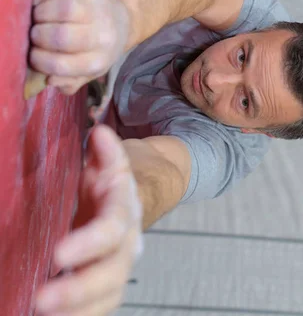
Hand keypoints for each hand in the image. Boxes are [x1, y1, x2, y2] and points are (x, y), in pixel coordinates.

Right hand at [30, 0, 129, 94]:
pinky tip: (41, 1)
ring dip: (41, 13)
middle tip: (33, 34)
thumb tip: (49, 80)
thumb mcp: (89, 73)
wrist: (124, 24)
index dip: (38, 60)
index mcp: (97, 62)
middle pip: (61, 36)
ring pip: (65, 8)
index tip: (32, 54)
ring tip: (36, 17)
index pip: (60, 64)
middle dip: (38, 36)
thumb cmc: (100, 51)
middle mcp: (101, 37)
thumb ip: (69, 82)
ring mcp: (98, 11)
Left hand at [36, 125, 142, 315]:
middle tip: (41, 300)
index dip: (88, 244)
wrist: (130, 201)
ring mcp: (117, 268)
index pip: (111, 231)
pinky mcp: (105, 286)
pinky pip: (97, 308)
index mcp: (125, 211)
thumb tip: (100, 134)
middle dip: (78, 289)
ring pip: (106, 298)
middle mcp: (126, 244)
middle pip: (111, 274)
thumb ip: (106, 151)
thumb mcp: (109, 162)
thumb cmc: (110, 182)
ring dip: (77, 312)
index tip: (59, 254)